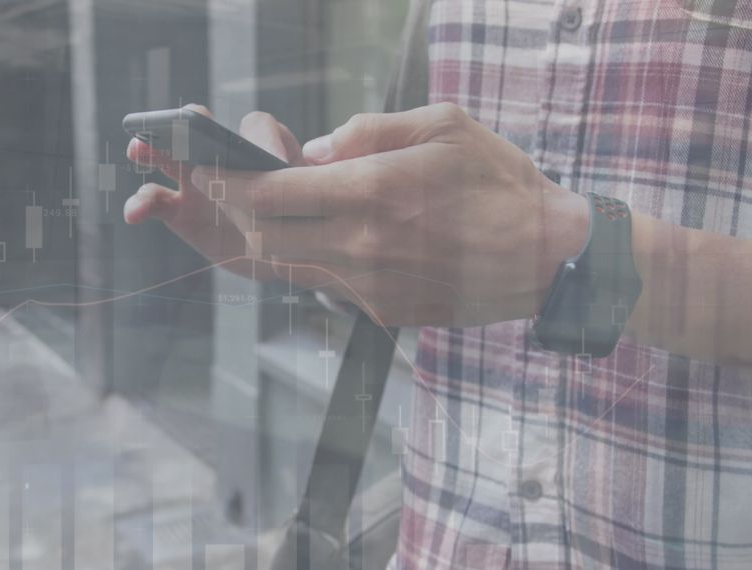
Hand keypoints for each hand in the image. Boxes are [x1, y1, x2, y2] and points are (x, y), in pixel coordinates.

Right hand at [124, 104, 304, 280]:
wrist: (283, 256)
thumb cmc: (300, 218)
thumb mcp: (311, 201)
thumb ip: (300, 187)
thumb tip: (283, 177)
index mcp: (260, 146)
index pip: (255, 127)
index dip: (259, 142)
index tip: (267, 162)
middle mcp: (224, 157)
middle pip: (197, 128)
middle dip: (183, 123)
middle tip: (172, 127)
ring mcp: (197, 183)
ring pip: (168, 158)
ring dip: (150, 149)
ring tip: (137, 150)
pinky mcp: (179, 213)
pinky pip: (154, 202)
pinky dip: (141, 204)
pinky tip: (133, 213)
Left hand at [189, 103, 590, 326]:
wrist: (550, 260)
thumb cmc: (501, 184)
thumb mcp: (443, 126)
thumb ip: (368, 130)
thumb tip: (311, 151)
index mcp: (375, 191)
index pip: (270, 193)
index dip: (226, 183)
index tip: (201, 170)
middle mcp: (363, 245)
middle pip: (260, 238)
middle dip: (224, 216)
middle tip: (206, 192)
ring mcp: (369, 286)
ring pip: (282, 267)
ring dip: (256, 240)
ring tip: (249, 212)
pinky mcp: (381, 312)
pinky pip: (321, 283)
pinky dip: (303, 259)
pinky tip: (316, 235)